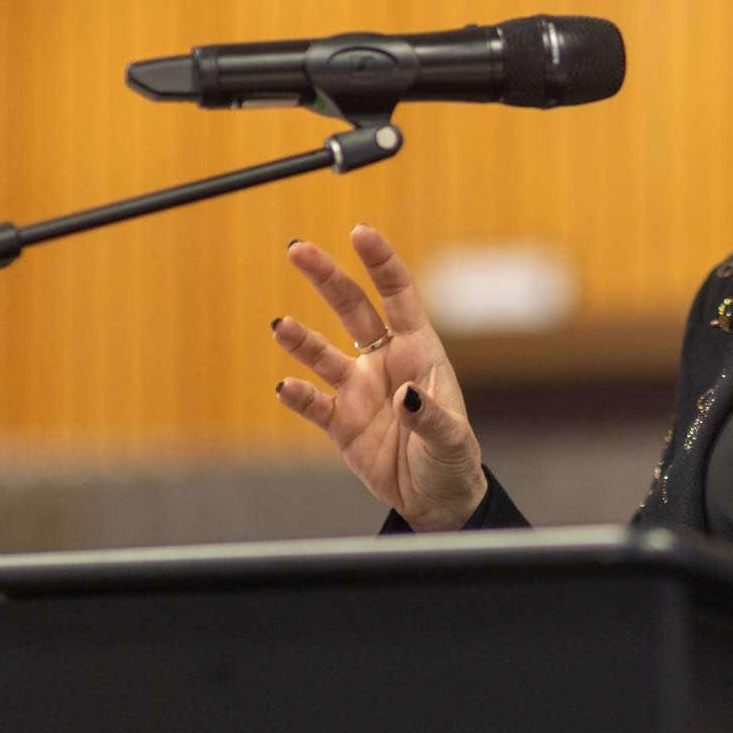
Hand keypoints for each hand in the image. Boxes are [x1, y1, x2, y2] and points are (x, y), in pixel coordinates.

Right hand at [272, 225, 486, 530]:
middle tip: (297, 249)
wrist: (434, 500)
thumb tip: (405, 394)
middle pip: (351, 309)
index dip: (380, 262)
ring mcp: (358, 390)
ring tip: (281, 326)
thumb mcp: (450, 440)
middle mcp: (384, 361)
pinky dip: (298, 395)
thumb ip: (429, 415)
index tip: (359, 232)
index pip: (397, 295)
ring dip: (301, 339)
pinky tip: (284, 387)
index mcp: (419, 351)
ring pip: (323, 354)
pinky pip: (313, 403)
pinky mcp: (340, 423)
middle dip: (326, 277)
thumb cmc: (451, 461)